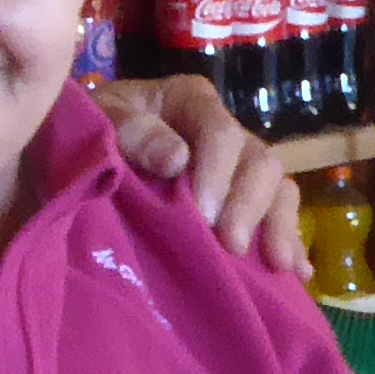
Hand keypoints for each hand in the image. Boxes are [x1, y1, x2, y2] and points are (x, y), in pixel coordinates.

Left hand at [84, 75, 303, 269]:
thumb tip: (177, 158)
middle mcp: (224, 130)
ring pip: (276, 186)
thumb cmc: (88, 131)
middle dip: (248, 206)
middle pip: (258, 160)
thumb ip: (131, 132)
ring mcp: (237, 165)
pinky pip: (278, 213)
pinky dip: (288, 240)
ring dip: (277, 225)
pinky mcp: (242, 198)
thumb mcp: (98, 120)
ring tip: (275, 264)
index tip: (204, 216)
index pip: (220, 133)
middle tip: (231, 246)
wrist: (77, 153)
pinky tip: (297, 272)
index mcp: (192, 101)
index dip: (218, 175)